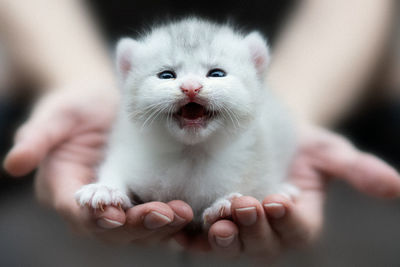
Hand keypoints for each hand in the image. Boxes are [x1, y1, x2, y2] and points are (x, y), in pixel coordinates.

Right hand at [3, 87, 192, 243]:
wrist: (103, 102)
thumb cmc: (76, 106)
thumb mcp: (56, 114)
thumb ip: (37, 137)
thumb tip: (13, 164)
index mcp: (64, 189)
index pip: (77, 213)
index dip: (96, 218)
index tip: (118, 214)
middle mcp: (90, 205)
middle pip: (112, 230)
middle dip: (139, 226)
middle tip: (167, 214)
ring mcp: (117, 203)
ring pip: (136, 230)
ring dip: (160, 226)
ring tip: (183, 213)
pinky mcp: (139, 197)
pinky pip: (153, 217)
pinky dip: (170, 221)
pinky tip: (189, 215)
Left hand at [175, 124, 399, 260]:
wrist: (267, 133)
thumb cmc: (300, 144)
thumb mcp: (329, 151)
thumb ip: (357, 169)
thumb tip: (396, 188)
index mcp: (299, 221)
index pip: (297, 229)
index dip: (289, 221)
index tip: (279, 200)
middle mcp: (269, 231)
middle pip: (262, 242)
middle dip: (253, 227)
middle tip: (243, 204)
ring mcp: (239, 227)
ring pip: (231, 242)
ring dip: (223, 233)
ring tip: (216, 215)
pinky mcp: (212, 218)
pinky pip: (201, 232)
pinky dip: (191, 231)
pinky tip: (180, 219)